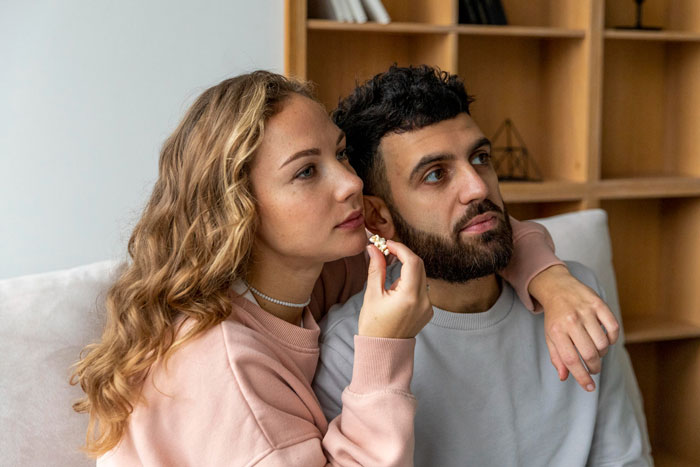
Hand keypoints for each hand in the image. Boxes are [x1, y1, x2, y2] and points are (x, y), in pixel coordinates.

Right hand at [358, 240, 432, 338]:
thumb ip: (376, 268)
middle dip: (404, 255)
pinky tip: (397, 289)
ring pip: (421, 276)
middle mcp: (423, 300)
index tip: (386, 244)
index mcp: (409, 296)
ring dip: (407, 268)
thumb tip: (374, 248)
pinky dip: (411, 281)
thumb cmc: (374, 326)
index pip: (412, 261)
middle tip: (387, 251)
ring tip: (389, 273)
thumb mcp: (372, 295)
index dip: (400, 248)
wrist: (383, 351)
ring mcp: (428, 306)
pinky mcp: (428, 311)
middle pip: (419, 266)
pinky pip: (422, 288)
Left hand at [529, 265, 619, 391]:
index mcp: (557, 331)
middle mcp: (571, 321)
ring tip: (596, 351)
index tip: (589, 387)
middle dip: (594, 367)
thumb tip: (564, 377)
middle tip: (594, 368)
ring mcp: (586, 311)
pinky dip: (613, 338)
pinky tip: (605, 339)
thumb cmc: (555, 316)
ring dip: (602, 353)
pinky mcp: (598, 304)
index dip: (581, 376)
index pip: (570, 359)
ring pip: (603, 343)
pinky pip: (613, 328)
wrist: (557, 287)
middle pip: (589, 353)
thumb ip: (557, 357)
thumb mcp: (550, 336)